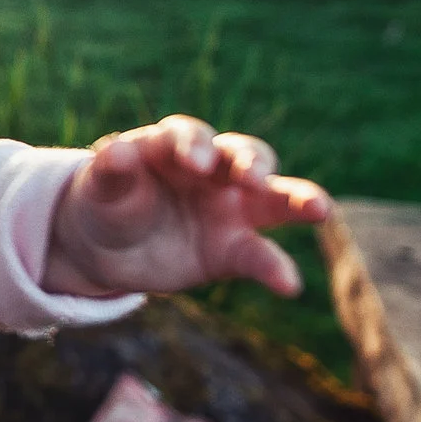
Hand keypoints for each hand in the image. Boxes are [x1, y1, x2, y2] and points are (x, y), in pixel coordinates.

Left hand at [44, 115, 332, 298]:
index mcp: (173, 146)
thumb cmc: (107, 202)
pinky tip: (289, 285)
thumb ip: (111, 170)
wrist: (106, 249)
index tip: (193, 163)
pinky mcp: (235, 250)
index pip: (190, 136)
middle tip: (251, 177)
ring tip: (320, 208)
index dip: (192, 145)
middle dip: (251, 162)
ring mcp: (230, 209)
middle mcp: (212, 172)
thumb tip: (117, 149)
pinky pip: (261, 256)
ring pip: (274, 197)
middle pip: (244, 155)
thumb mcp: (100, 187)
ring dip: (299, 199)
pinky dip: (276, 269)